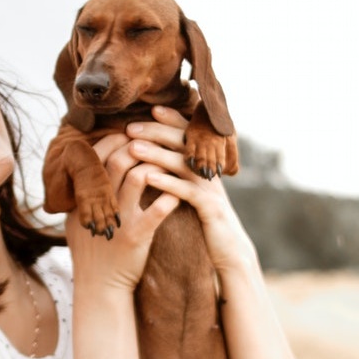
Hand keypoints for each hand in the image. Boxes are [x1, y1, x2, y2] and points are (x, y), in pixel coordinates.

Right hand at [66, 132, 180, 291]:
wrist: (99, 285)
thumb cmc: (92, 250)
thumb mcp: (77, 218)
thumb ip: (83, 194)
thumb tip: (88, 165)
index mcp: (84, 197)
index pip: (96, 156)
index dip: (114, 140)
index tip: (129, 135)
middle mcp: (99, 204)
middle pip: (118, 160)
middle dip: (138, 145)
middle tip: (154, 143)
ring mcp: (118, 219)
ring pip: (139, 177)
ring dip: (157, 165)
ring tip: (169, 163)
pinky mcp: (137, 236)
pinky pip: (157, 210)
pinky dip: (170, 197)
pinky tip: (178, 194)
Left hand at [124, 107, 258, 274]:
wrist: (229, 250)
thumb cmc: (205, 220)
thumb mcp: (194, 191)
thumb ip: (182, 172)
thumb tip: (158, 154)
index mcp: (205, 164)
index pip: (189, 134)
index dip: (171, 120)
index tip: (150, 109)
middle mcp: (210, 170)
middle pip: (185, 142)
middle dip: (156, 131)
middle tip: (130, 126)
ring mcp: (211, 188)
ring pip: (183, 164)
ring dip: (156, 154)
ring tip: (133, 148)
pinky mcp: (210, 208)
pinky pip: (186, 191)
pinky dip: (167, 182)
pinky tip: (148, 178)